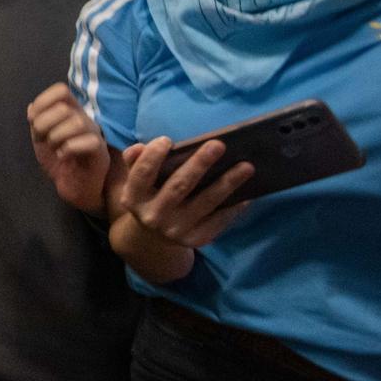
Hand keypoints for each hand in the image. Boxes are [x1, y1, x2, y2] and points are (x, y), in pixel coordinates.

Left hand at [26, 83, 111, 212]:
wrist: (72, 187)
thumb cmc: (58, 160)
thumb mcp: (41, 138)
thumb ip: (36, 121)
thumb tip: (32, 107)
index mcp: (70, 111)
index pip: (61, 90)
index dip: (43, 101)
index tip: (32, 120)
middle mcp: (84, 119)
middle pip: (64, 108)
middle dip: (44, 124)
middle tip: (42, 139)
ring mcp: (95, 135)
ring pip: (78, 123)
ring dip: (57, 136)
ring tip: (54, 147)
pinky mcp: (100, 153)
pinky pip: (90, 142)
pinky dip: (69, 148)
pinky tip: (63, 155)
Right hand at [116, 137, 253, 249]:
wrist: (153, 238)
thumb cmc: (149, 197)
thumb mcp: (135, 181)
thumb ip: (135, 161)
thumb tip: (141, 147)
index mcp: (134, 198)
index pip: (142, 173)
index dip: (153, 156)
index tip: (168, 140)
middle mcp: (153, 216)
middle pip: (179, 186)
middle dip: (199, 164)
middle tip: (219, 144)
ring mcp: (176, 230)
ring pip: (205, 202)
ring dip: (227, 183)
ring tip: (246, 166)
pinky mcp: (197, 240)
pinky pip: (219, 220)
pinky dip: (233, 206)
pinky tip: (246, 193)